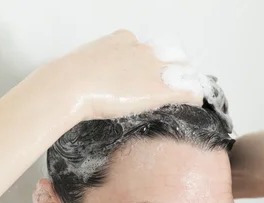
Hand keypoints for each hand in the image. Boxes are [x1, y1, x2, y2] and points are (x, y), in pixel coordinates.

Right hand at [43, 30, 203, 119]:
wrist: (71, 85)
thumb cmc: (68, 77)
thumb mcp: (81, 64)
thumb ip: (92, 68)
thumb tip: (85, 81)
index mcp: (122, 40)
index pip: (145, 48)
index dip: (148, 62)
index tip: (142, 74)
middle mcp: (142, 50)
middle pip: (168, 56)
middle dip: (170, 69)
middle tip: (167, 84)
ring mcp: (153, 69)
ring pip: (181, 71)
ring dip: (183, 82)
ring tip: (183, 93)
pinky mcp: (159, 89)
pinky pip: (188, 90)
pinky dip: (193, 96)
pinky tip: (195, 103)